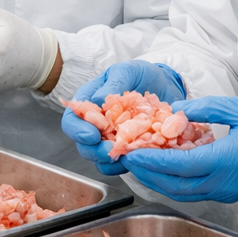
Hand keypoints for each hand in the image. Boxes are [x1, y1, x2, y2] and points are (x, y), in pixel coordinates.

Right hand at [61, 61, 185, 176]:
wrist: (165, 85)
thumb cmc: (141, 75)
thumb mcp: (127, 71)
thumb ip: (113, 83)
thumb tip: (97, 101)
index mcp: (89, 102)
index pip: (72, 120)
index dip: (78, 130)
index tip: (93, 134)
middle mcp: (95, 123)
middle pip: (83, 143)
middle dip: (94, 149)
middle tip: (110, 149)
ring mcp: (109, 137)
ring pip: (97, 157)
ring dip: (108, 160)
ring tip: (124, 155)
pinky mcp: (124, 148)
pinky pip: (116, 164)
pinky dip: (123, 165)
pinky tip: (134, 158)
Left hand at [119, 96, 237, 202]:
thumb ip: (206, 108)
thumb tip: (175, 110)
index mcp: (226, 161)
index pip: (179, 165)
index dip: (151, 159)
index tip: (130, 151)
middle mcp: (223, 183)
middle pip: (174, 185)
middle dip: (147, 173)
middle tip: (125, 157)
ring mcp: (226, 192)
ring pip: (182, 193)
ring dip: (158, 180)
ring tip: (139, 162)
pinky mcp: (228, 193)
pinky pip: (194, 191)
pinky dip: (174, 181)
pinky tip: (165, 166)